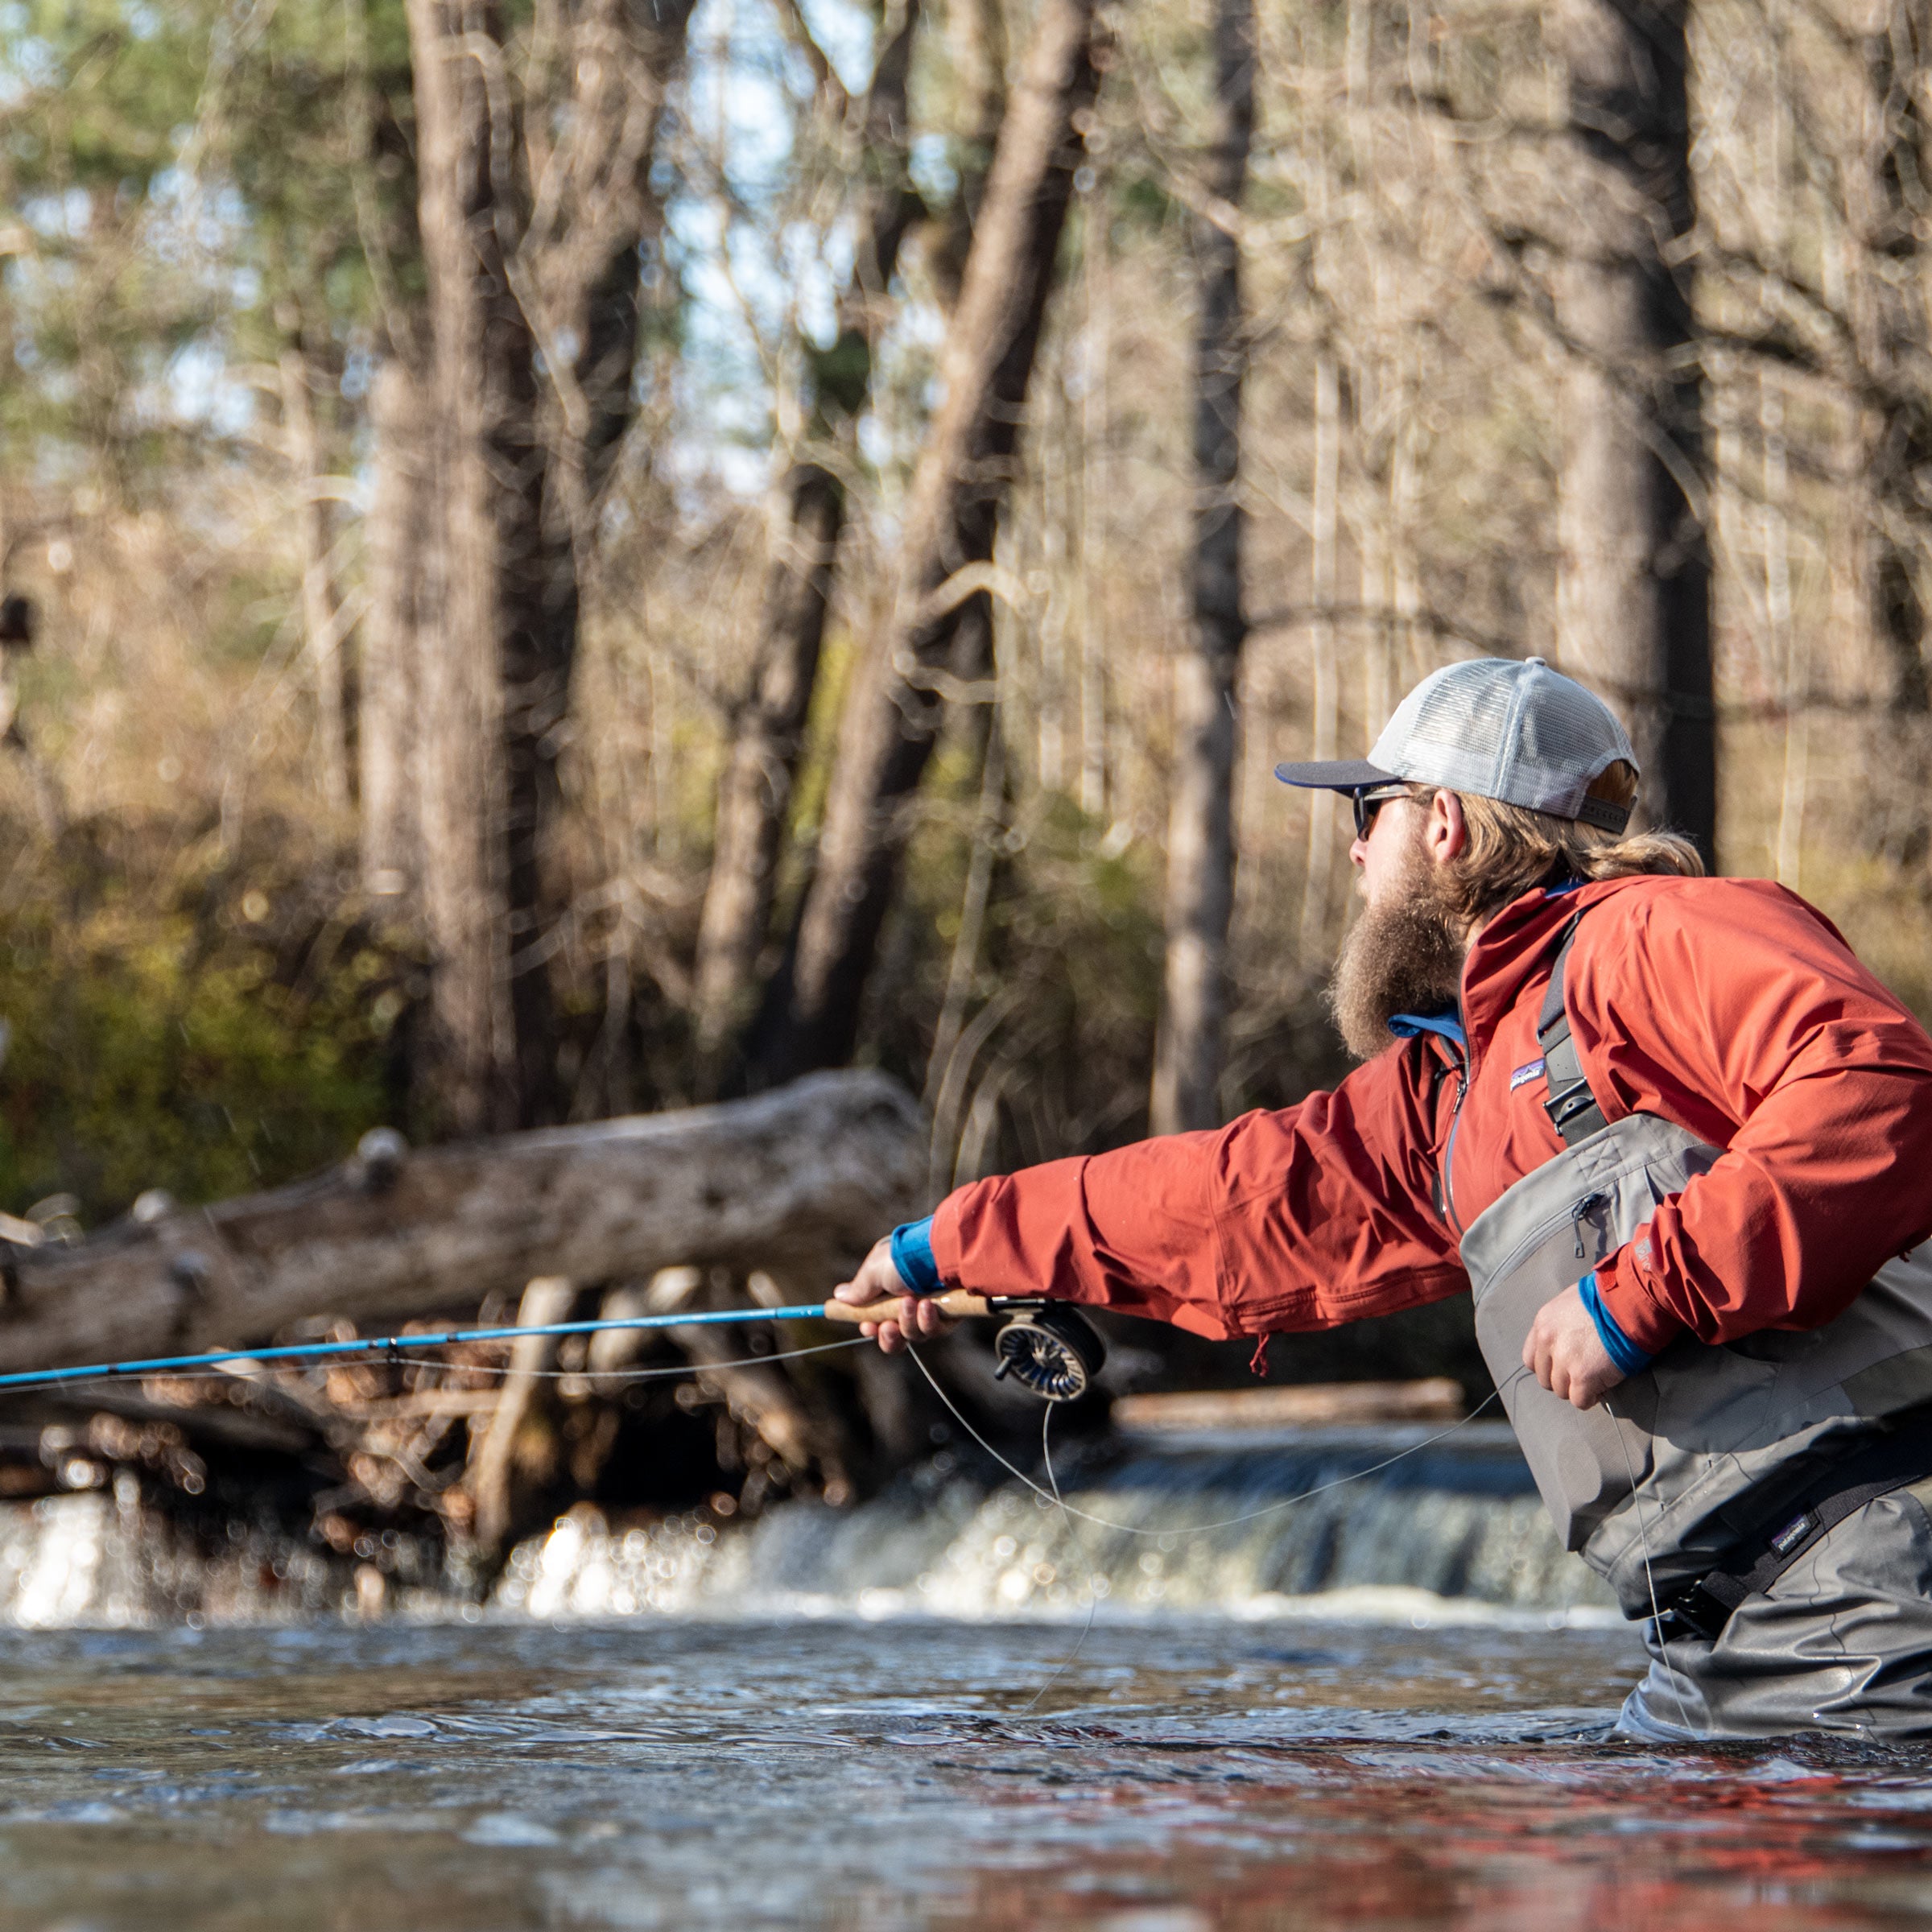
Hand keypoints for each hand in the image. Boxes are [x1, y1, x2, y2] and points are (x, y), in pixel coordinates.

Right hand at [831, 1237, 957, 1353]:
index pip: (877, 1321)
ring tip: (911, 1302)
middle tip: (887, 1326)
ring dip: (908, 1322)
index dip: (871, 1329)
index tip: (868, 1326)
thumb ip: (859, 1288)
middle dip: (889, 1336)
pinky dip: (928, 1321)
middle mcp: (909, 1303)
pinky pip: (934, 1331)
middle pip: (895, 1337)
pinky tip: (927, 1305)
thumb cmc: (904, 1259)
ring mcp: (929, 1312)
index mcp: (889, 1292)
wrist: (940, 1252)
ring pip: (913, 1335)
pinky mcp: (948, 1317)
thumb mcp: (875, 1271)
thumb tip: (839, 1296)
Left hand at [1523, 1284, 1625, 1410]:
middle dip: (1563, 1379)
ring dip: (1578, 1389)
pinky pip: (1580, 1401)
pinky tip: (1602, 1388)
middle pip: (1545, 1378)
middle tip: (1582, 1374)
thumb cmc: (1607, 1301)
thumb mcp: (1571, 1303)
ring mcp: (1564, 1360)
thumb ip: (1561, 1324)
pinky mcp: (1583, 1376)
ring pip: (1561, 1391)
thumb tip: (1564, 1340)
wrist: (1629, 1304)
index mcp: (1543, 1323)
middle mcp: (1548, 1342)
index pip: (1531, 1359)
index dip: (1548, 1366)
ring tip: (1595, 1379)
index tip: (1562, 1366)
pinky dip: (1591, 1398)